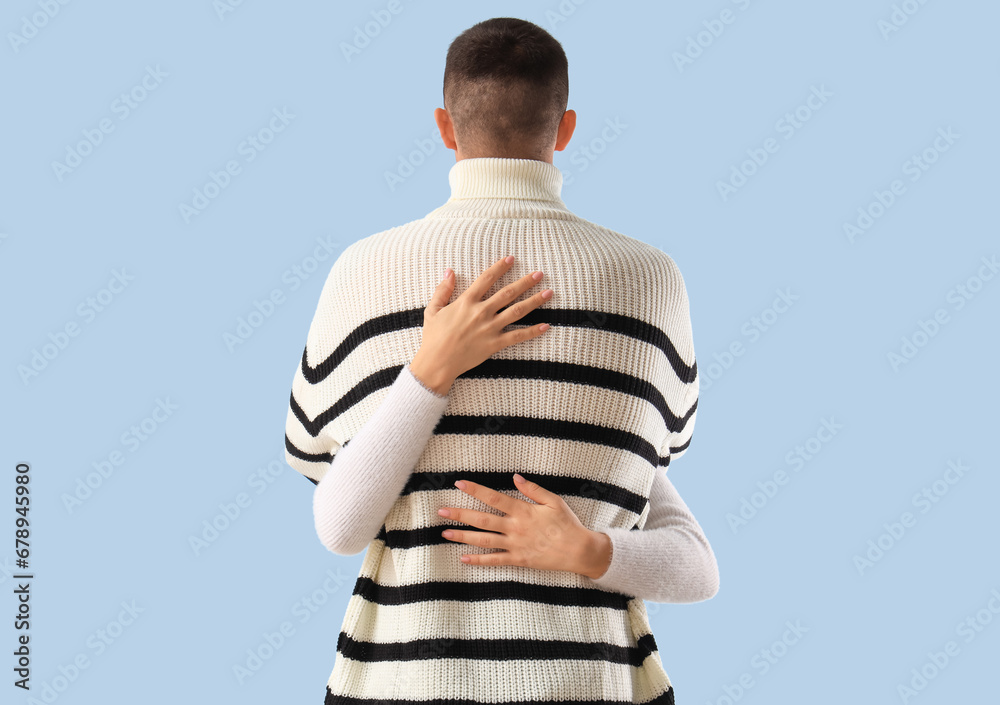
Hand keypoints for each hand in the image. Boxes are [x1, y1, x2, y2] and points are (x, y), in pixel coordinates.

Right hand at [409, 256, 552, 395]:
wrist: (436, 363)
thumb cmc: (433, 337)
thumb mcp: (432, 310)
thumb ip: (442, 290)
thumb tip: (449, 271)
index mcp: (466, 301)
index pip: (487, 278)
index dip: (500, 267)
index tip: (511, 259)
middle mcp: (481, 312)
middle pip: (508, 292)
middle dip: (526, 282)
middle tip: (540, 273)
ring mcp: (489, 328)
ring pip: (517, 311)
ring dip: (534, 301)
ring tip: (549, 293)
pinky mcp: (494, 344)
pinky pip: (517, 337)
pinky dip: (533, 332)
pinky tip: (546, 326)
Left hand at [436, 473, 611, 577]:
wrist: (579, 551)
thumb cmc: (568, 524)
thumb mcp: (553, 501)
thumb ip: (533, 489)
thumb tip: (515, 477)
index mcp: (523, 511)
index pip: (494, 498)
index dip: (476, 490)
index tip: (460, 483)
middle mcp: (515, 528)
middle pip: (482, 520)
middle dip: (460, 514)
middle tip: (441, 511)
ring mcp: (515, 545)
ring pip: (484, 540)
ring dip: (463, 536)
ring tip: (445, 533)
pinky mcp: (518, 560)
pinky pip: (495, 561)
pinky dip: (479, 560)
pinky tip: (464, 558)